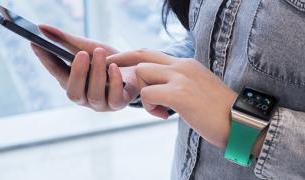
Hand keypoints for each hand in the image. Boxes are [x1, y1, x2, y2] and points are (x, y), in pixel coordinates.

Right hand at [31, 25, 138, 110]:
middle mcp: (84, 96)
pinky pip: (114, 98)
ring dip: (96, 73)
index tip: (36, 43)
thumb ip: (67, 40)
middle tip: (81, 54)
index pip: (56, 73)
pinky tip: (114, 67)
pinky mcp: (118, 104)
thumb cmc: (109, 59)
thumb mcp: (89, 47)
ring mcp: (101, 103)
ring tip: (100, 54)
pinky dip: (114, 81)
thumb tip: (41, 27)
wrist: (135, 68)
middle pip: (73, 92)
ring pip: (94, 95)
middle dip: (77, 73)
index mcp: (73, 82)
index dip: (46, 60)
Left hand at [107, 49, 236, 147]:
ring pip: (142, 74)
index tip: (115, 62)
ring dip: (142, 93)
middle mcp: (182, 65)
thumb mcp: (196, 87)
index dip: (130, 56)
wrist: (241, 122)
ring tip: (157, 108)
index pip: (151, 53)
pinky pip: (148, 95)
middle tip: (111, 77)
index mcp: (185, 63)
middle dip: (121, 63)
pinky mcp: (180, 94)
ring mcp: (181, 77)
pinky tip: (164, 116)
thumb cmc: (217, 110)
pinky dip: (149, 107)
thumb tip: (155, 88)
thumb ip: (177, 83)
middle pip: (141, 55)